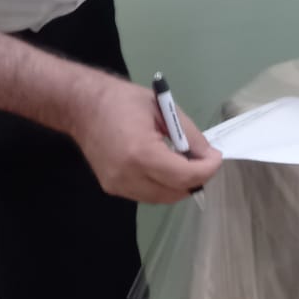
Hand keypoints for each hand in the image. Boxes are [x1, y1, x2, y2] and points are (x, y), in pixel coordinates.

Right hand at [67, 74, 222, 203]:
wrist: (82, 107)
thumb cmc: (123, 101)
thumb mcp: (165, 110)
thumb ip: (189, 135)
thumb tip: (208, 155)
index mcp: (140, 153)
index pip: (183, 176)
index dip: (206, 170)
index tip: (216, 157)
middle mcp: (127, 175)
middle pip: (174, 192)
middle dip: (196, 178)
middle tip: (204, 159)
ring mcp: (117, 185)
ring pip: (161, 198)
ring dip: (179, 184)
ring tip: (185, 161)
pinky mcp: (111, 187)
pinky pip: (146, 194)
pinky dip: (162, 185)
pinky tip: (165, 166)